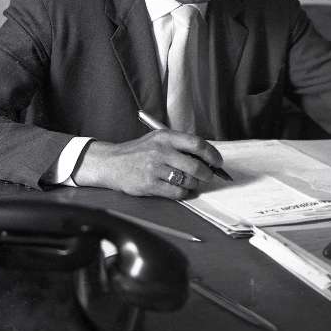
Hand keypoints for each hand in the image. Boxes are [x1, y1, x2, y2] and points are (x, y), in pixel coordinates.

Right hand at [72, 129, 223, 197]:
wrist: (112, 163)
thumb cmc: (139, 152)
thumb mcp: (157, 140)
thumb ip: (179, 145)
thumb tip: (207, 158)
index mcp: (165, 137)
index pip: (197, 144)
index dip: (212, 154)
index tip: (218, 162)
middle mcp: (161, 151)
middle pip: (196, 166)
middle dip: (206, 174)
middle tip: (207, 176)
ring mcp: (155, 168)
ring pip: (187, 181)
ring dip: (194, 184)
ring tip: (191, 183)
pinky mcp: (149, 184)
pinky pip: (176, 192)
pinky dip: (183, 193)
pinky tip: (179, 189)